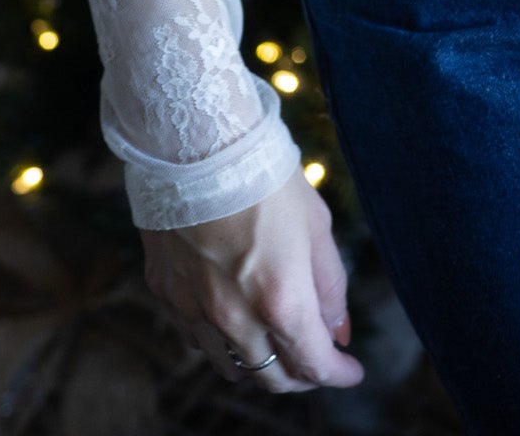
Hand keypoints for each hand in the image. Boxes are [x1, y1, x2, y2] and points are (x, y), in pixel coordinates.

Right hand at [140, 167, 364, 393]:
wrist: (196, 142)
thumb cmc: (264, 175)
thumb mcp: (315, 223)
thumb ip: (329, 284)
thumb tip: (339, 331)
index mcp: (281, 300)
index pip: (315, 364)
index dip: (339, 374)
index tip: (352, 371)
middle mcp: (235, 318)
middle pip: (273, 378)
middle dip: (302, 376)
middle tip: (319, 360)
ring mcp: (194, 311)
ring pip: (232, 368)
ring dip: (262, 366)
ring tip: (279, 345)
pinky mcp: (166, 294)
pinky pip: (197, 340)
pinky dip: (223, 344)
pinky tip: (235, 323)